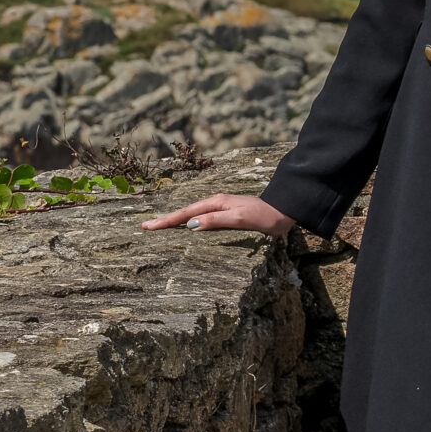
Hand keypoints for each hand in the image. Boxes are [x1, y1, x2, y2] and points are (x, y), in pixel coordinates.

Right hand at [142, 193, 294, 237]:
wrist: (284, 212)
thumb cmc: (264, 217)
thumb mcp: (240, 219)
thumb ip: (216, 221)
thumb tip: (190, 225)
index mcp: (216, 203)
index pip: (186, 214)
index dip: (167, 221)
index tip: (148, 226)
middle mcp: (216, 203)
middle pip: (185, 212)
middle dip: (165, 219)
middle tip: (146, 226)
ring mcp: (221, 209)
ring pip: (193, 215)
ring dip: (176, 221)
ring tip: (159, 227)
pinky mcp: (227, 215)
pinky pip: (202, 219)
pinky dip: (189, 223)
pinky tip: (186, 228)